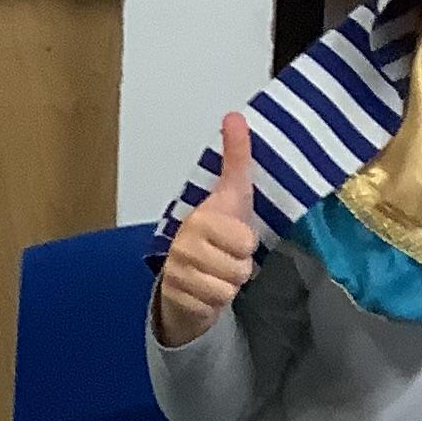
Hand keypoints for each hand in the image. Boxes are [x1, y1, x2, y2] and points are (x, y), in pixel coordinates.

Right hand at [154, 114, 258, 346]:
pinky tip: (205, 291)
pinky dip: (214, 302)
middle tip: (225, 258)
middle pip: (239, 267)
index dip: (246, 243)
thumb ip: (236, 157)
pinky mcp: (176, 299)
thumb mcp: (232, 195)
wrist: (185, 275)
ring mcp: (177, 273)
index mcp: (200, 218)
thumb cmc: (214, 234)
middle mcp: (183, 244)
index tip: (232, 237)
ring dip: (228, 285)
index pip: (244, 240)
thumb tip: (235, 115)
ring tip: (216, 274)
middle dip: (238, 266)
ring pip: (228, 287)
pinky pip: (214, 305)